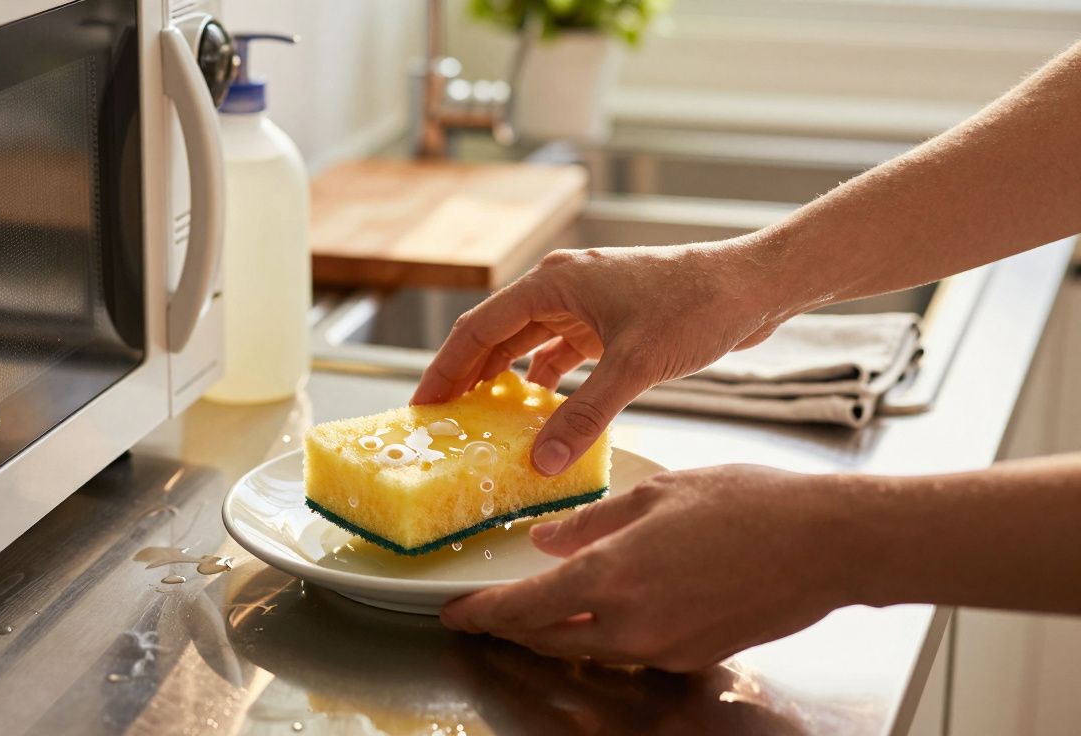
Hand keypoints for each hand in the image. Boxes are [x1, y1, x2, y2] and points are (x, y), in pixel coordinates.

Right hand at [410, 243, 795, 474]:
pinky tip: (541, 411)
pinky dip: (547, 381)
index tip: (424, 405)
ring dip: (505, 379)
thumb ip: (585, 415)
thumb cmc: (697, 305)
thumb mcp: (635, 366)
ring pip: (528, 345)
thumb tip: (542, 461)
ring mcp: (587, 304)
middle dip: (468, 376)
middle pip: (497, 335)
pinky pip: (562, 353)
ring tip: (482, 419)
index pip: (479, 328)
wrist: (754, 286)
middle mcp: (563, 288)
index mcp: (554, 283)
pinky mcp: (611, 322)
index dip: (446, 368)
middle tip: (443, 421)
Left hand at [439, 465, 865, 671]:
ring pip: (589, 649)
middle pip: (549, 639)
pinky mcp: (693, 658)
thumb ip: (590, 523)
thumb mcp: (657, 494)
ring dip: (556, 632)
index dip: (482, 613)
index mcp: (614, 578)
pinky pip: (631, 651)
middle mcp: (633, 625)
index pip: (525, 609)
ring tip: (539, 605)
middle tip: (488, 610)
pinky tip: (606, 606)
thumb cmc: (751, 506)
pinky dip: (604, 633)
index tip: (455, 612)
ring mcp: (665, 649)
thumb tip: (546, 541)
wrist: (827, 545)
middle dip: (512, 626)